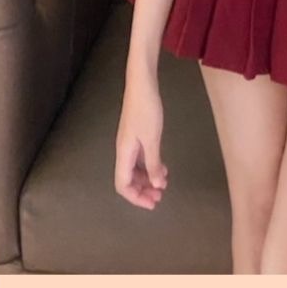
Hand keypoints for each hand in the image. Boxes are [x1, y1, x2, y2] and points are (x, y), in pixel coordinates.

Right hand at [114, 73, 167, 209]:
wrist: (142, 84)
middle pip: (128, 179)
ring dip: (147, 179)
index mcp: (124, 153)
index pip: (123, 185)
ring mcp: (130, 143)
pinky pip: (141, 158)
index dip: (136, 197)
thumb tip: (157, 185)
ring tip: (163, 184)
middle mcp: (124, 151)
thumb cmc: (146, 110)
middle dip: (143, 190)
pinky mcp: (136, 135)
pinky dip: (150, 166)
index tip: (152, 203)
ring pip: (135, 169)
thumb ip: (153, 163)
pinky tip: (163, 167)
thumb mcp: (152, 139)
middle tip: (160, 197)